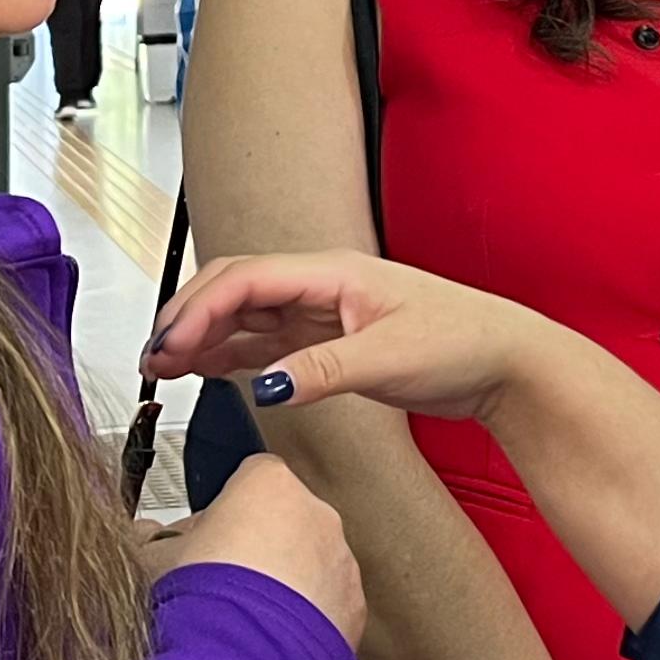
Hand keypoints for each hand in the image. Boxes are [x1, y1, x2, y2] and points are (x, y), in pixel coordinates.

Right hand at [143, 455, 364, 653]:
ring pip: (313, 565)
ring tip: (247, 623)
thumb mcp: (153, 560)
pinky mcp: (354, 609)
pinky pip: (329, 606)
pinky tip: (273, 644)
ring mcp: (341, 562)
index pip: (251, 477)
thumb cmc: (200, 605)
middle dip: (261, 548)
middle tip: (223, 584)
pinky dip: (308, 621)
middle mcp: (316, 515)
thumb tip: (144, 539)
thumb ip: (154, 542)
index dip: (227, 510)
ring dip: (287, 587)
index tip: (209, 539)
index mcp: (269, 485)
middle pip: (286, 521)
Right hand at [146, 252, 548, 427]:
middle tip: (153, 358)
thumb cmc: (464, 342)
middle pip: (235, 289)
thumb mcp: (388, 359)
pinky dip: (232, 353)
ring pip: (246, 316)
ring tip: (163, 365)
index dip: (197, 310)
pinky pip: (268, 341)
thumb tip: (266, 387)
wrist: (507, 363)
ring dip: (203, 337)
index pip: (245, 279)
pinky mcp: (332, 341)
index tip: (168, 347)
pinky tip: (206, 368)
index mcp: (333, 271)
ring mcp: (325, 312)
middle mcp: (323, 285)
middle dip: (187, 318)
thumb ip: (322, 373)